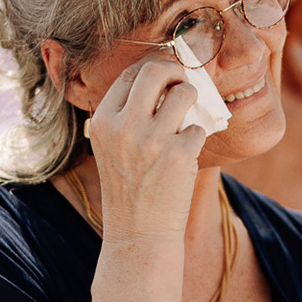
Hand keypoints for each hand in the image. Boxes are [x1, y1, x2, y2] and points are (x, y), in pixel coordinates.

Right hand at [83, 55, 206, 242]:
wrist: (137, 233)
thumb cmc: (128, 188)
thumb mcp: (112, 148)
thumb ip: (128, 115)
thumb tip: (166, 80)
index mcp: (103, 122)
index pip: (129, 75)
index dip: (152, 68)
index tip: (166, 72)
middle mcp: (124, 126)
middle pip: (155, 71)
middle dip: (175, 70)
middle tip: (183, 80)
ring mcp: (152, 140)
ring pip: (184, 93)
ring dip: (192, 99)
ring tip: (188, 117)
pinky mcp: (179, 155)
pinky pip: (198, 127)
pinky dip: (197, 137)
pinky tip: (186, 154)